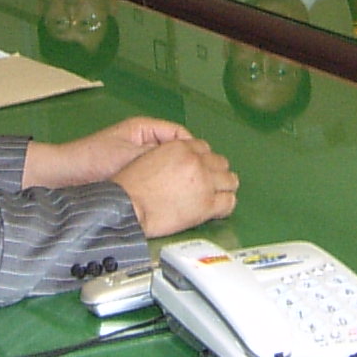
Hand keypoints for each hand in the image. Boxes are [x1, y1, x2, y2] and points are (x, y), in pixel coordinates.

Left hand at [28, 116, 194, 187]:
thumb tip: (184, 160)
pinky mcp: (131, 173)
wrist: (65, 176)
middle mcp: (143, 140)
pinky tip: (168, 195)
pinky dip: (162, 183)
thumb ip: (156, 156)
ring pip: (166, 164)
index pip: (179, 134)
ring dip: (174, 174)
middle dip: (186, 162)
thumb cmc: (93, 160)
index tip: (200, 164)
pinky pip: (154, 175)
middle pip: (175, 149)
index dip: (192, 149)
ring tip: (186, 188)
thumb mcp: (129, 155)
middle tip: (198, 178)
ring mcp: (137, 156)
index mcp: (144, 128)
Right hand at [113, 137, 238, 236]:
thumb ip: (169, 157)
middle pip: (220, 162)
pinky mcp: (207, 205)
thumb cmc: (130, 186)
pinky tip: (218, 209)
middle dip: (215, 172)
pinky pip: (229, 202)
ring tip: (217, 195)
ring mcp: (204, 183)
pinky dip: (225, 205)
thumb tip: (177, 165)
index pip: (204, 148)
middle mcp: (197, 162)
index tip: (200, 168)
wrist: (127, 206)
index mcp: (181, 147)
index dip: (202, 160)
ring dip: (224, 186)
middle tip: (209, 183)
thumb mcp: (149, 157)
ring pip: (230, 180)